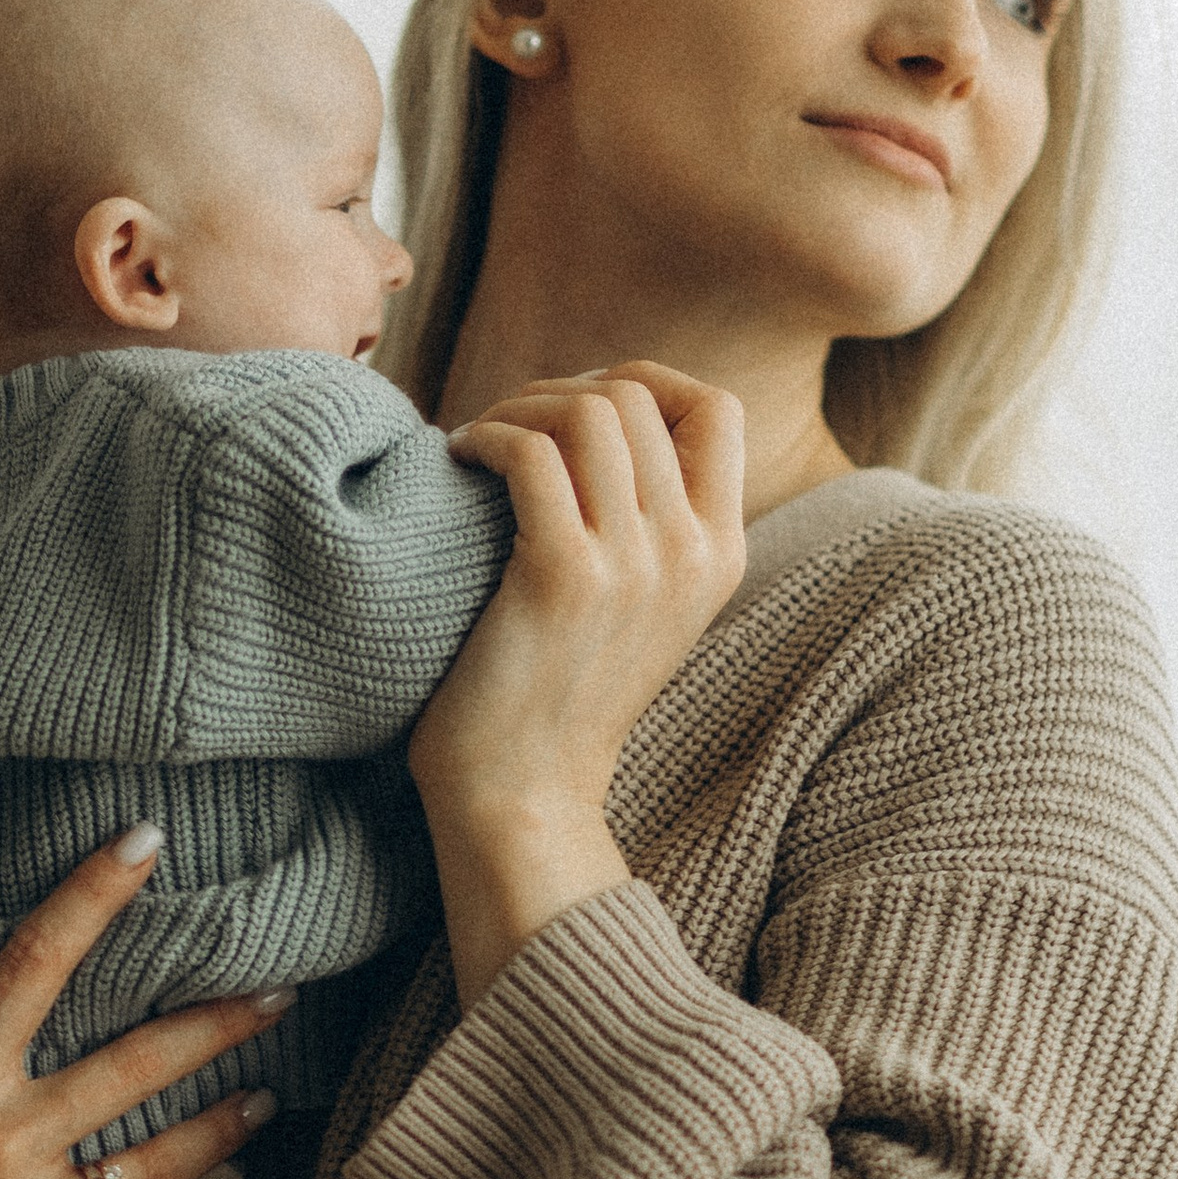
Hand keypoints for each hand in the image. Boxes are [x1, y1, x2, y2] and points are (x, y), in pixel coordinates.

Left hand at [409, 362, 742, 1001]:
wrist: (520, 796)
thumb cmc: (550, 695)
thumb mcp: (633, 606)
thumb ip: (643, 524)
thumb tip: (592, 417)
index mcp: (720, 555)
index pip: (716, 408)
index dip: (641, 382)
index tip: (571, 408)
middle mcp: (691, 554)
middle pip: (639, 397)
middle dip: (558, 390)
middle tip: (503, 429)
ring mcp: (635, 566)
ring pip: (590, 410)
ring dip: (517, 407)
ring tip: (478, 443)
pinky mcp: (564, 576)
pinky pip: (531, 453)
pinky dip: (486, 437)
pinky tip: (457, 461)